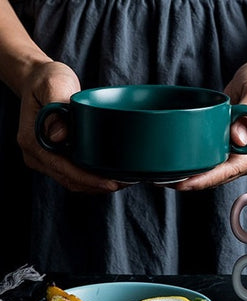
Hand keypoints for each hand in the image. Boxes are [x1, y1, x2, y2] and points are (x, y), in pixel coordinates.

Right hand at [17, 61, 119, 192]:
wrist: (39, 79)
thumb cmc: (47, 79)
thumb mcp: (53, 84)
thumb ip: (57, 105)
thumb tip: (59, 136)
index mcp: (32, 140)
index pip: (63, 169)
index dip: (88, 179)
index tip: (110, 183)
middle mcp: (36, 154)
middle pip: (70, 180)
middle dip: (98, 186)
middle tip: (125, 183)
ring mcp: (45, 159)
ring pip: (74, 182)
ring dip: (97, 185)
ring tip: (123, 181)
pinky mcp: (56, 158)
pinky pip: (75, 175)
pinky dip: (93, 179)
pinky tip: (111, 176)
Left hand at [174, 61, 246, 190]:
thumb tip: (237, 139)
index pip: (234, 169)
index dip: (209, 179)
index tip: (187, 183)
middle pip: (223, 177)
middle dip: (196, 182)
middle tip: (167, 182)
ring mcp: (244, 157)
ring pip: (218, 175)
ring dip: (195, 178)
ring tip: (168, 179)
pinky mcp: (234, 153)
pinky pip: (216, 166)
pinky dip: (199, 170)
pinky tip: (180, 170)